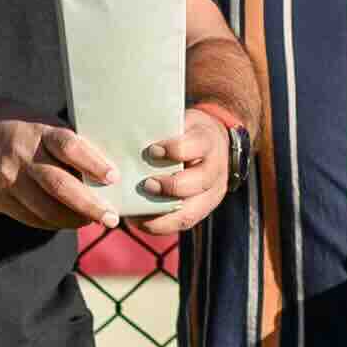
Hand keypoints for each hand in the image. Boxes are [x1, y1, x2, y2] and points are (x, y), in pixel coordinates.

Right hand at [0, 106, 119, 234]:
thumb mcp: (39, 121)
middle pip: (60, 185)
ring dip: (72, 219)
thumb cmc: (13, 124)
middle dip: (89, 205)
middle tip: (111, 218)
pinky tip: (64, 221)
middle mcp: (21, 155)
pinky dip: (51, 222)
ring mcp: (6, 179)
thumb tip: (99, 169)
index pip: (69, 147)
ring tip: (90, 221)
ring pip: (45, 208)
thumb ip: (63, 143)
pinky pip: (29, 217)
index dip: (93, 163)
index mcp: (37, 131)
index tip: (113, 177)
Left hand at [121, 104, 244, 240]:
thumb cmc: (189, 131)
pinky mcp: (205, 208)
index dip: (175, 150)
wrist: (217, 142)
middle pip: (198, 182)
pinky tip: (141, 222)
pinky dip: (161, 225)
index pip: (196, 146)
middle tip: (146, 185)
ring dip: (162, 215)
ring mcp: (213, 193)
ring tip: (138, 214)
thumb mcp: (182, 121)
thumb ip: (163, 130)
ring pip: (191, 211)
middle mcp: (216, 170)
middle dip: (170, 187)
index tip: (153, 150)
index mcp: (209, 142)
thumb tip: (128, 139)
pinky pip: (185, 223)